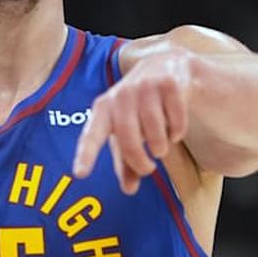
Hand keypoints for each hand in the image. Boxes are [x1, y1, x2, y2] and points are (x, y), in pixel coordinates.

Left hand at [73, 47, 191, 192]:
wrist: (165, 66)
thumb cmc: (139, 107)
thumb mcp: (128, 132)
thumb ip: (126, 162)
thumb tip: (129, 190)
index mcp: (103, 109)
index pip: (92, 134)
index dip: (86, 154)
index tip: (80, 174)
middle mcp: (121, 95)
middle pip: (129, 140)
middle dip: (140, 161)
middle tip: (148, 170)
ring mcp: (144, 87)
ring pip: (155, 134)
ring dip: (160, 147)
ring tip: (160, 143)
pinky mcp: (168, 85)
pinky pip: (176, 123)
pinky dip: (177, 132)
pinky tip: (174, 127)